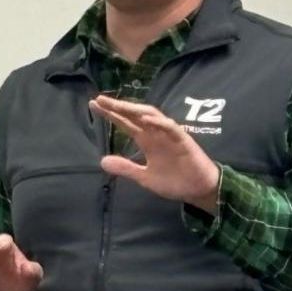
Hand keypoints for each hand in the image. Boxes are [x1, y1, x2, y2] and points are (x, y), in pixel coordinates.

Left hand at [90, 95, 219, 212]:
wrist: (198, 191)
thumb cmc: (175, 181)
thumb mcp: (144, 177)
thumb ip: (126, 168)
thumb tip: (102, 162)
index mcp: (147, 141)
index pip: (126, 123)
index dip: (111, 114)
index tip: (94, 105)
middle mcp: (156, 134)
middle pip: (135, 115)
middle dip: (118, 107)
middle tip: (100, 99)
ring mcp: (170, 135)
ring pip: (152, 116)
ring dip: (135, 109)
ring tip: (118, 105)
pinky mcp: (183, 141)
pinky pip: (171, 128)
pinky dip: (159, 122)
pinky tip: (145, 118)